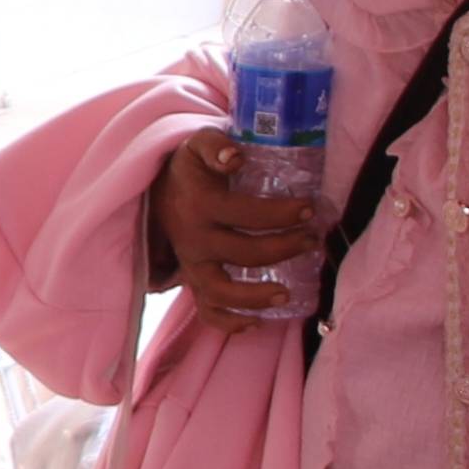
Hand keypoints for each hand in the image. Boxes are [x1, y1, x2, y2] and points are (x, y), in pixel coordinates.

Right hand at [151, 128, 321, 322]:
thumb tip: (235, 156)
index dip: (280, 213)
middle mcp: (194, 239)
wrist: (157, 193)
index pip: (246, 213)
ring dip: (255, 298)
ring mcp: (191, 264)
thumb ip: (214, 144)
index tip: (309, 209)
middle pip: (243, 253)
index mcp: (199, 204)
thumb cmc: (190, 170)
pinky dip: (228, 323)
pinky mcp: (191, 280)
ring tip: (287, 294)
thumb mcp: (197, 146)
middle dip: (284, 248)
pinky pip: (205, 311)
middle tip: (311, 240)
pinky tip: (256, 324)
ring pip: (220, 292)